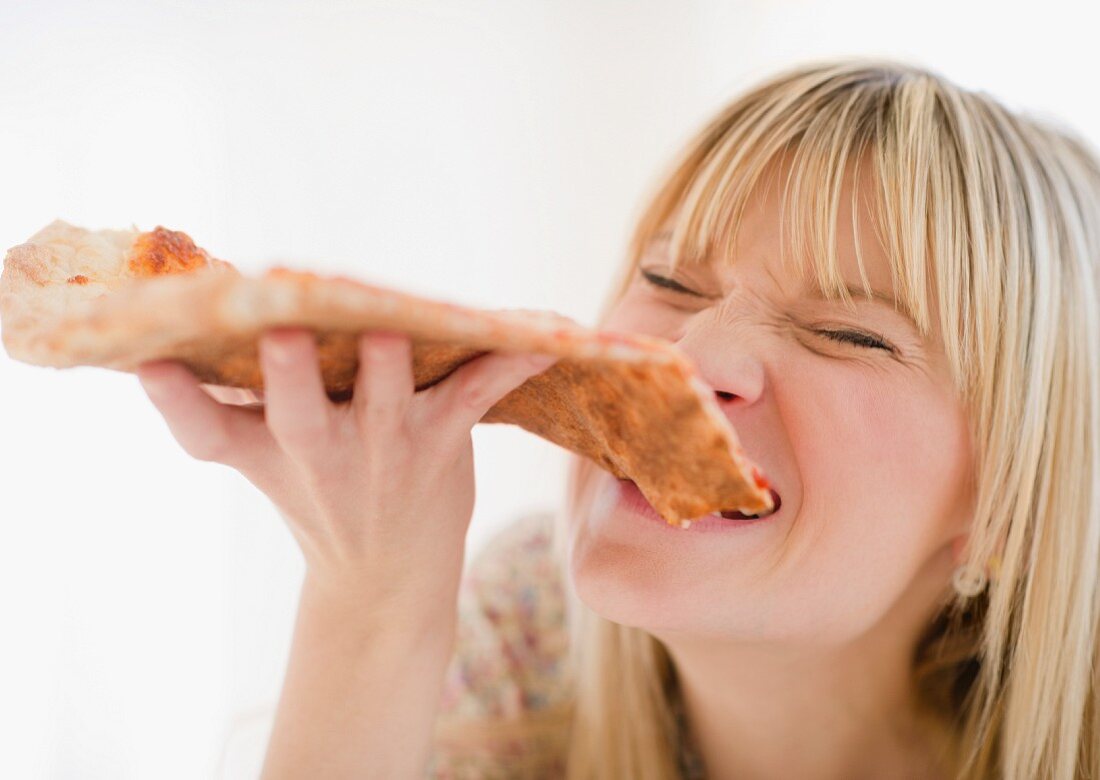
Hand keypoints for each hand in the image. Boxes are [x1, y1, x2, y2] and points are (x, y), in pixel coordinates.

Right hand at [136, 328, 555, 619]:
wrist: (387, 577)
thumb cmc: (318, 495)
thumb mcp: (259, 455)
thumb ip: (222, 402)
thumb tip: (183, 328)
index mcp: (266, 448)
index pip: (205, 430)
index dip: (174, 400)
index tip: (147, 363)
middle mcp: (321, 450)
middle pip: (295, 416)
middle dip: (288, 377)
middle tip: (282, 336)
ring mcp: (385, 448)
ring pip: (386, 401)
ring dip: (388, 368)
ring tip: (390, 331)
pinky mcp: (442, 441)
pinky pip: (476, 394)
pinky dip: (509, 365)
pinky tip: (542, 339)